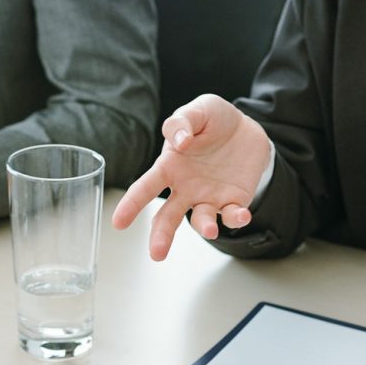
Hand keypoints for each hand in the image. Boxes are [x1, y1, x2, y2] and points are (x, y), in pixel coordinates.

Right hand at [112, 94, 271, 260]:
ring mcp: (209, 198)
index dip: (131, 205)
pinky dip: (236, 218)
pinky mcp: (234, 202)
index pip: (145, 188)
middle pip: (167, 217)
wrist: (247, 129)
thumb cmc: (213, 121)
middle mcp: (185, 188)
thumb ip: (182, 123)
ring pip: (201, 220)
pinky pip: (232, 215)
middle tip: (156, 253)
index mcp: (169, 168)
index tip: (118, 223)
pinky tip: (241, 215)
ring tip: (209, 231)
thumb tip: (180, 143)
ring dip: (204, 227)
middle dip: (161, 236)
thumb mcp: (197, 110)